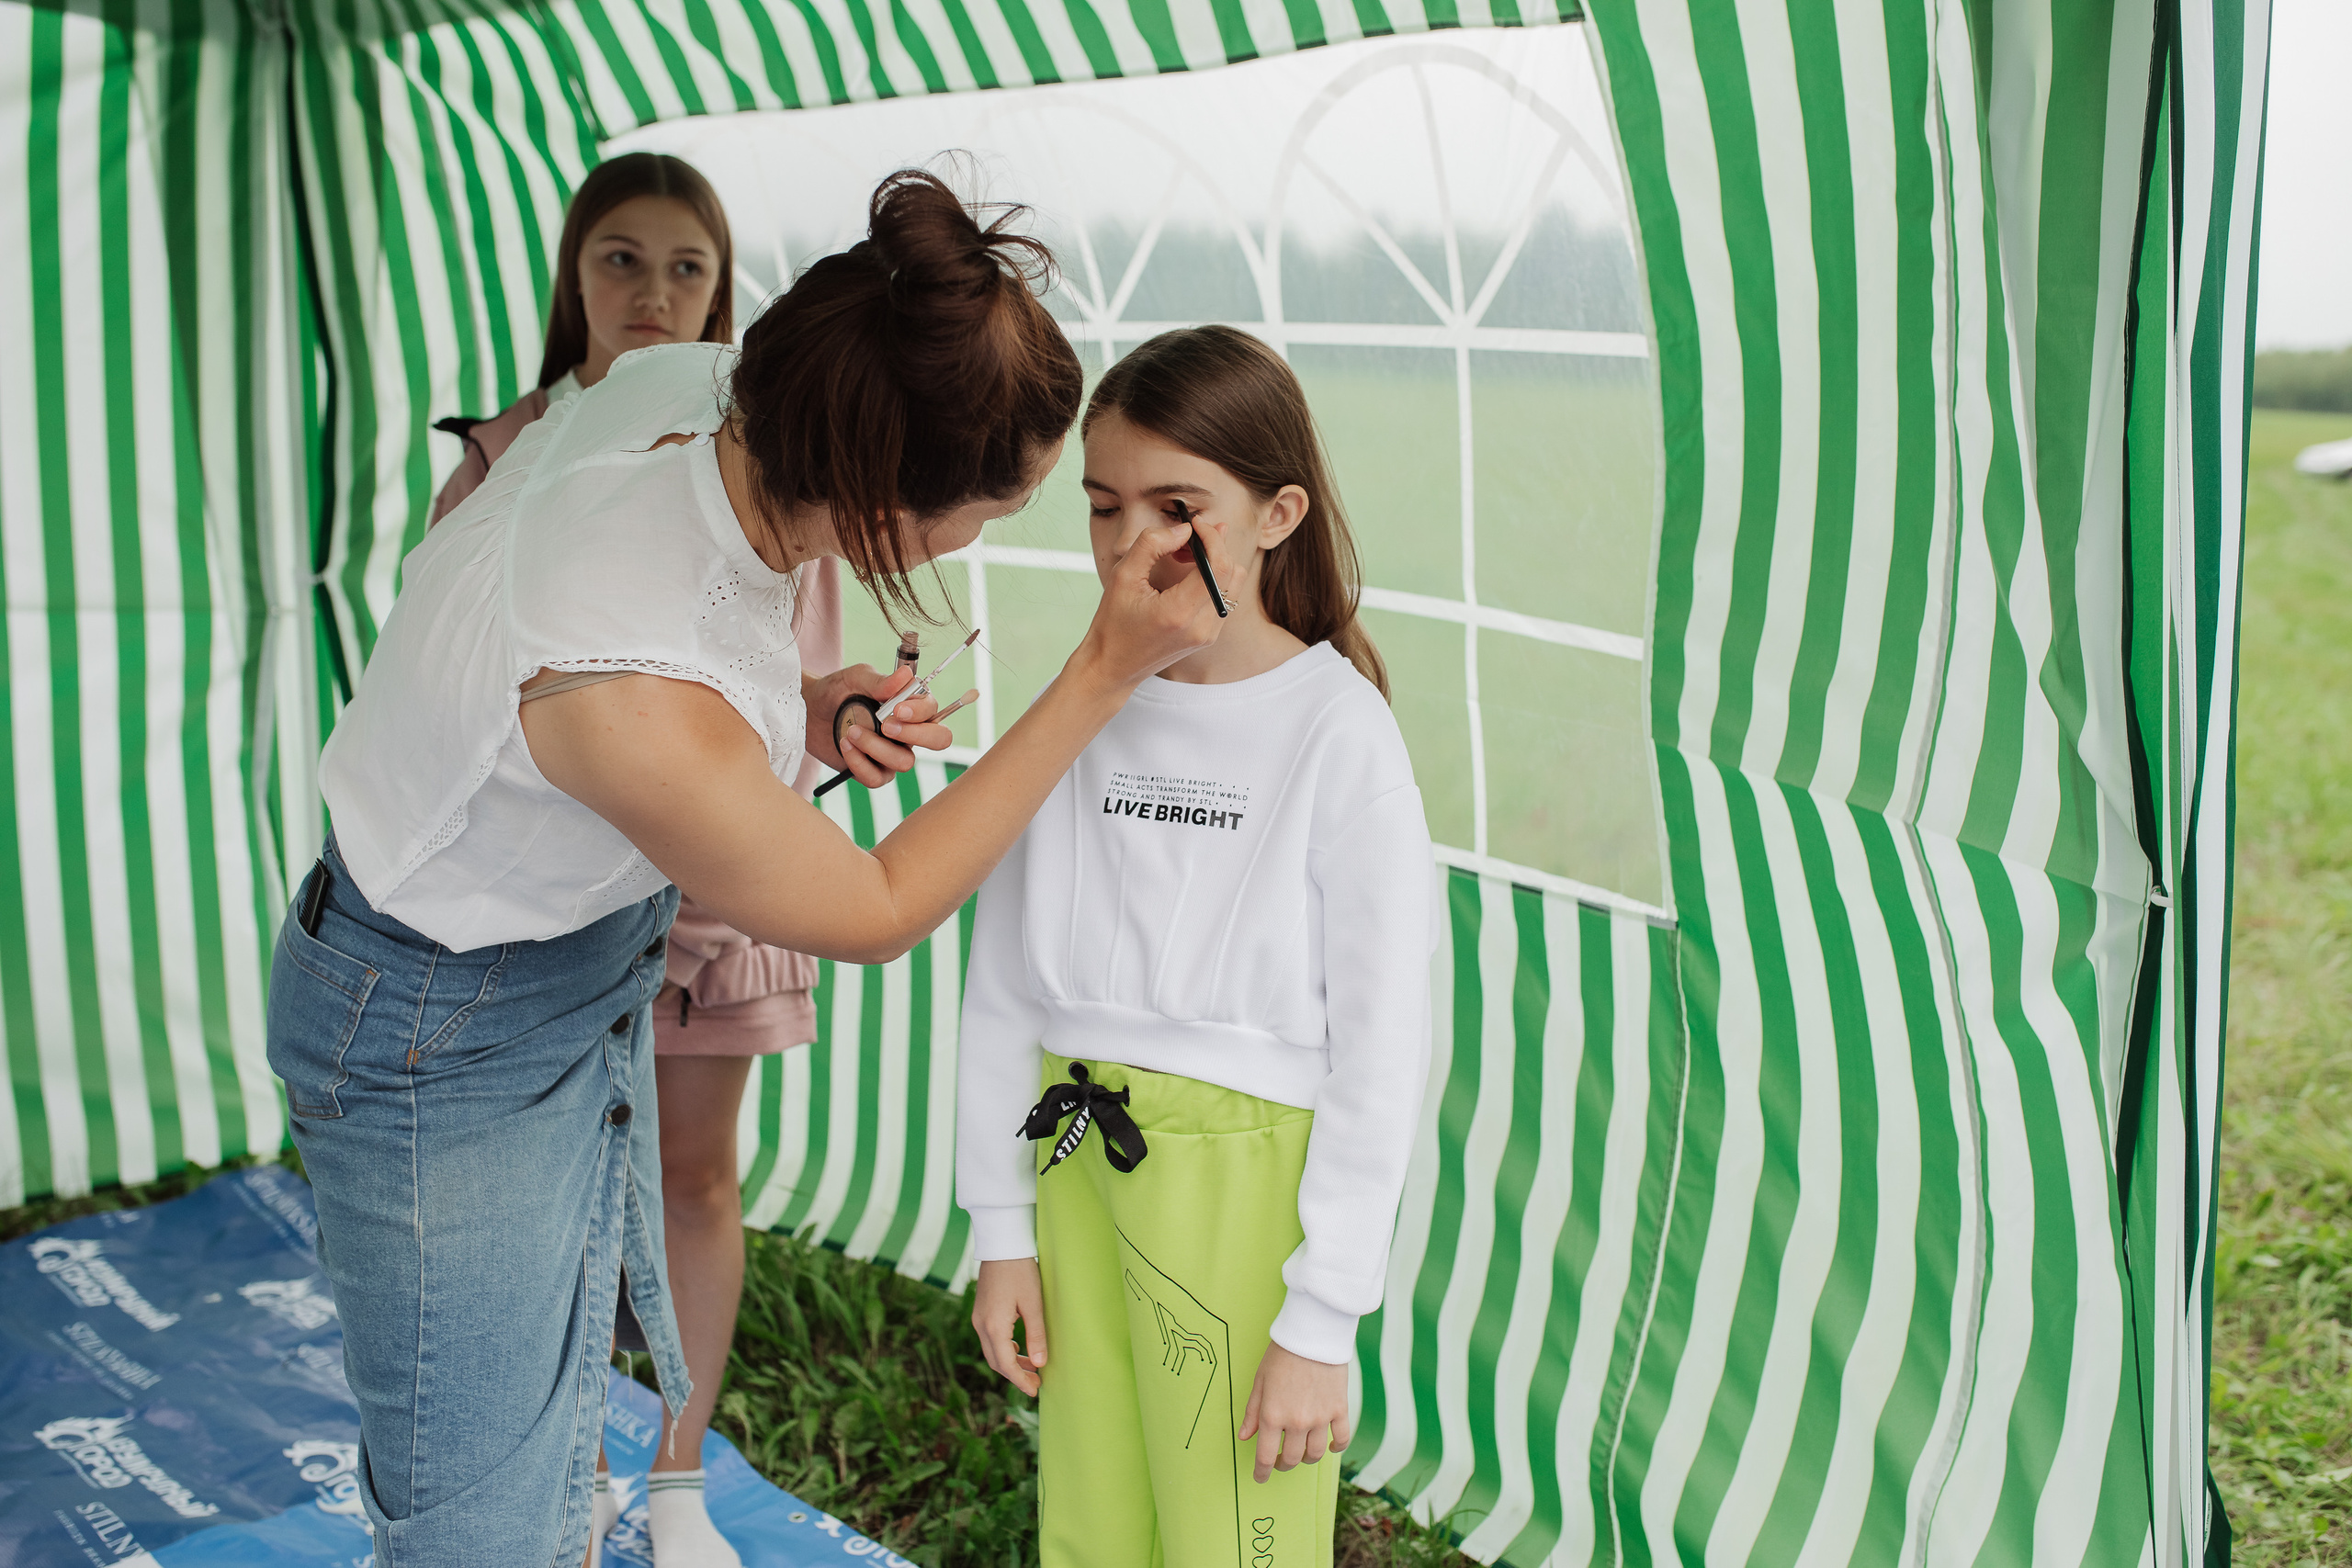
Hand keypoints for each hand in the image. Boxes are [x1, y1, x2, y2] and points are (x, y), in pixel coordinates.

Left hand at [802, 665, 947, 785]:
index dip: (920, 712)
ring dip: (876, 747)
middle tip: (886, 726)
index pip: (933, 711)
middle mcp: (909, 731)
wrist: (808, 711)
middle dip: (917, 735)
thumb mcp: (855, 678)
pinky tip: (845, 745)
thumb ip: (880, 680)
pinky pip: (877, 778)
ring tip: (851, 731)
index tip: (896, 709)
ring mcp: (893, 754)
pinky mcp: (874, 771)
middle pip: (939, 740)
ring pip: (905, 762)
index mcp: (911, 705)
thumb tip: (906, 675)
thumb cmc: (836, 690)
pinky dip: (859, 763)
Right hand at [972, 1258, 1047, 1396]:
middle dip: (1015, 1375)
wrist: (1001, 1245)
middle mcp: (981, 1325)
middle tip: (1036, 1383)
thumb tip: (1039, 1363)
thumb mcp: (1033, 1303)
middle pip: (996, 1361)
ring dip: (1010, 1362)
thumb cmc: (1020, 1271)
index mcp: (994, 1326)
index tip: (1035, 1391)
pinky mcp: (981, 1311)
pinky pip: (990, 1339)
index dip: (1020, 1381)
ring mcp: (979, 1318)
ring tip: (1032, 1367)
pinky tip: (1019, 1347)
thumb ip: (1036, 1335)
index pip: (1006, 1364)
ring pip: (992, 1351)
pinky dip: (1004, 1349)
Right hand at [1071, 518, 1228, 693]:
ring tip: (1184, 557)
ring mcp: (1208, 634)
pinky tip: (1187, 576)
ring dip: (1216, 563)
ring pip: (1234, 584)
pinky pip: (1225, 598)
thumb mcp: (1123, 576)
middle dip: (1214, 547)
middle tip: (1186, 539)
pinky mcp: (1208, 636)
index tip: (1195, 524)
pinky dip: (1213, 580)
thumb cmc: (1112, 622)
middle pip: (1233, 572)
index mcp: (1180, 612)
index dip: (1212, 538)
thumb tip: (1184, 530)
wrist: (1112, 666)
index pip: (1219, 566)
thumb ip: (1152, 544)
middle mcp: (1201, 627)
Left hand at [1237, 1342, 1351, 1483]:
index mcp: (1273, 1416)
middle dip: (1284, 1464)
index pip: (1266, 1457)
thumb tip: (1245, 1437)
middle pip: (1292, 1459)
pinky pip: (1341, 1439)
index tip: (1260, 1478)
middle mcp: (1297, 1422)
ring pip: (1315, 1454)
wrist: (1313, 1335)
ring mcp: (1321, 1418)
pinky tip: (1329, 1446)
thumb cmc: (1282, 1355)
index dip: (1262, 1472)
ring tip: (1302, 1453)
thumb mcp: (1260, 1382)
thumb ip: (1252, 1412)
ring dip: (1307, 1459)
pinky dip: (1336, 1447)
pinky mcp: (1339, 1410)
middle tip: (1280, 1461)